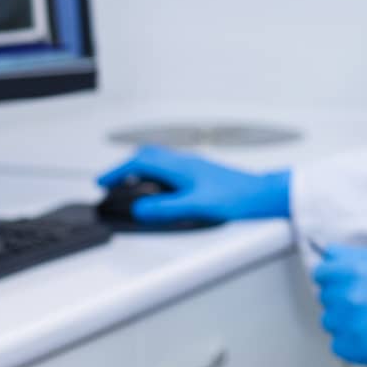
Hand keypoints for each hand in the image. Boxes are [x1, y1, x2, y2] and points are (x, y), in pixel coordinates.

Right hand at [96, 145, 289, 222]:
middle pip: (147, 156)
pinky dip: (156, 178)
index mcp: (181, 165)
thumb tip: (139, 209)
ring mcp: (194, 166)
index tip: (101, 182)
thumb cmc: (238, 196)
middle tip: (111, 184)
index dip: (117, 171)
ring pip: (159, 162)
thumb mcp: (197, 206)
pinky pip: (170, 170)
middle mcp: (186, 162)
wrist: (264, 194)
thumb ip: (166, 208)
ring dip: (140, 172)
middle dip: (125, 168)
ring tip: (129, 190)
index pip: (140, 160)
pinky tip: (159, 193)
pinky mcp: (202, 174)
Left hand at [313, 246, 366, 365]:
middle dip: (343, 299)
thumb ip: (356, 254)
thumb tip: (329, 252)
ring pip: (331, 322)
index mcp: (351, 271)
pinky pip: (339, 345)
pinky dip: (353, 344)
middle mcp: (344, 296)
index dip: (334, 278)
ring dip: (346, 322)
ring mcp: (345, 324)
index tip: (345, 283)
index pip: (321, 274)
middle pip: (326, 298)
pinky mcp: (351, 348)